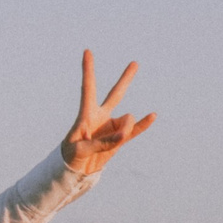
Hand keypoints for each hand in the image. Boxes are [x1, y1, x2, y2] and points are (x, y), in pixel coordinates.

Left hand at [59, 50, 154, 175]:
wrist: (75, 171)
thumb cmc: (71, 156)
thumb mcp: (81, 150)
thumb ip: (102, 142)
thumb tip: (123, 134)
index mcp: (86, 114)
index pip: (88, 88)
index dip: (88, 70)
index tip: (87, 51)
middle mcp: (100, 117)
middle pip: (115, 94)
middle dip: (125, 79)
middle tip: (135, 63)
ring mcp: (111, 126)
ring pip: (126, 121)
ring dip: (124, 131)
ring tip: (112, 143)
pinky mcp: (118, 139)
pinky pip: (133, 130)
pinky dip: (143, 125)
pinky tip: (152, 116)